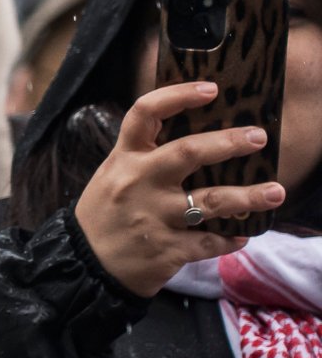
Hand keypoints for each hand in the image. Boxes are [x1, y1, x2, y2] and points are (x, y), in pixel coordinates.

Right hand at [75, 81, 284, 297]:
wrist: (80, 267)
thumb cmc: (103, 216)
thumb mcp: (113, 177)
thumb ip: (145, 158)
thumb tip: (198, 141)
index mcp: (124, 160)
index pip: (145, 114)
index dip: (178, 95)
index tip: (211, 89)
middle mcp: (138, 184)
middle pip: (188, 152)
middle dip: (230, 142)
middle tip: (258, 138)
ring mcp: (153, 218)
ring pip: (211, 201)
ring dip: (249, 197)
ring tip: (276, 193)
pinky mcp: (166, 250)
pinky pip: (209, 242)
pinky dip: (230, 240)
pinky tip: (241, 236)